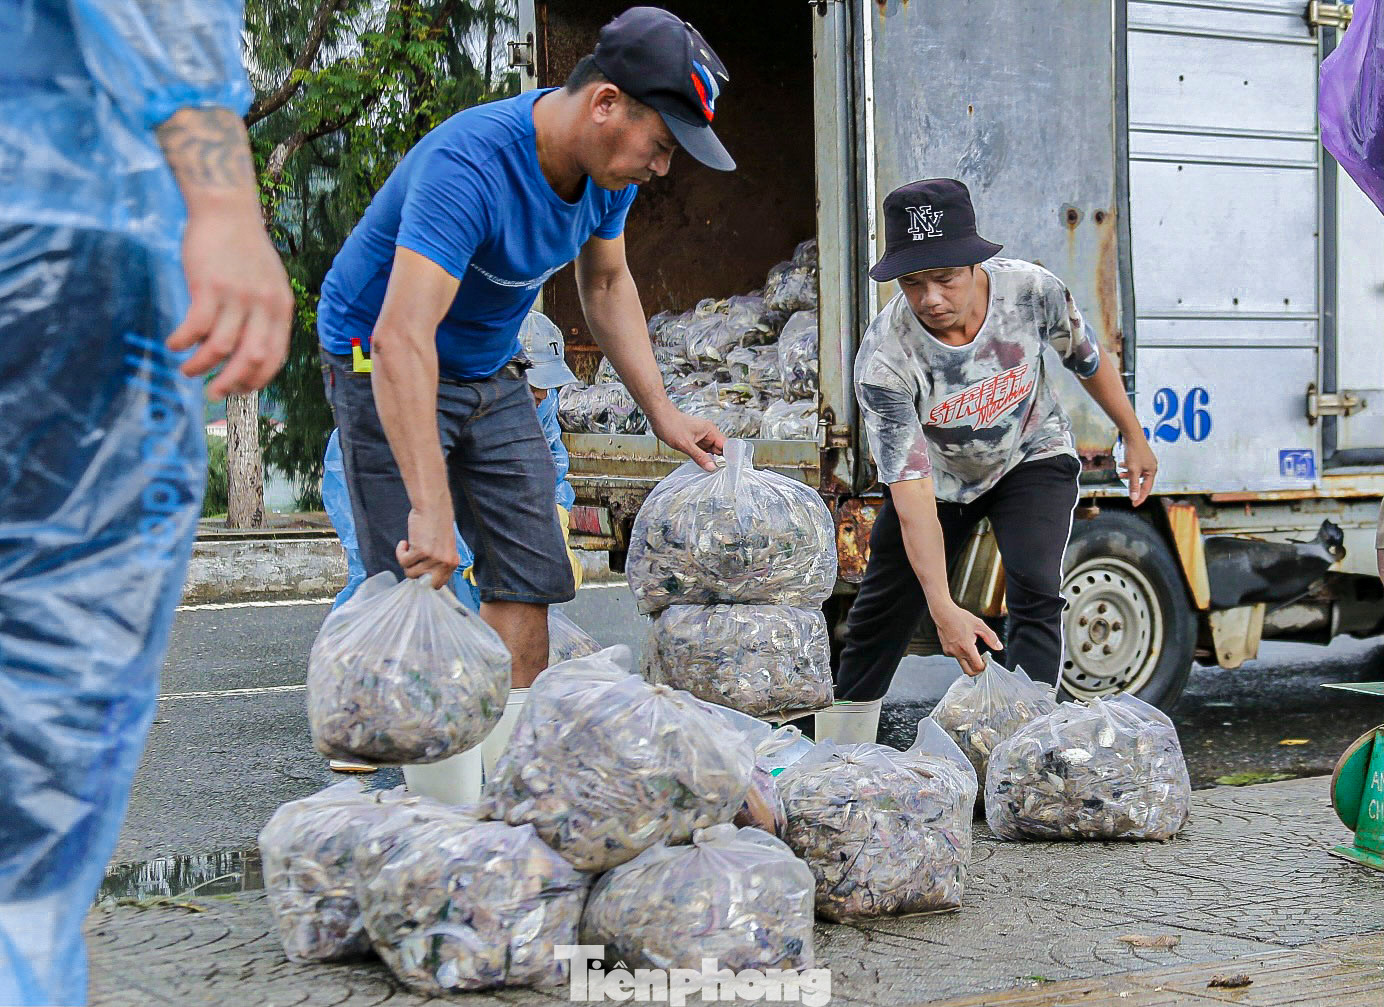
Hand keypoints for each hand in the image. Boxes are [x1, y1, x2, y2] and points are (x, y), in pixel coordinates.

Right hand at [167, 203, 293, 399]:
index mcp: (281, 308)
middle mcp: (264, 305)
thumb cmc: (244, 249)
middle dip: (231, 383)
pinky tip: (175, 344)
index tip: (240, 390)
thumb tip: (247, 351)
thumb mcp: (268, 283)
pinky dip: (183, 342)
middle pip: (250, 359)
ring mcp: (237, 296)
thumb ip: (264, 314)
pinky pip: (195, 327)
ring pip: (219, 348)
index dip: (257, 379)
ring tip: (188, 370)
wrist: (226, 210)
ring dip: (201, 366)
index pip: (275, 357)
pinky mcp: (209, 286)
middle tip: (213, 393)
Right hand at [396, 504, 460, 589]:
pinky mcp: (420, 551)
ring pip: (410, 572)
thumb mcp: (444, 547)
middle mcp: (445, 563)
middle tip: (413, 560)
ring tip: (410, 546)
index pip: (438, 584)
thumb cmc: (437, 524)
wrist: (433, 507)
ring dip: (406, 560)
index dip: (426, 578)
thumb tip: (424, 578)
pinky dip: (400, 552)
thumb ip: (438, 563)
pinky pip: (403, 561)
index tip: (419, 570)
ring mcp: (433, 558)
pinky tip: (405, 542)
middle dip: (415, 574)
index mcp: (453, 563)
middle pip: (424, 583)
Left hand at [649, 404, 725, 472]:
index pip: (725, 445)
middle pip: (719, 450)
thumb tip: (712, 467)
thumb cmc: (670, 424)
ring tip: (709, 469)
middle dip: (719, 460)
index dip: (728, 456)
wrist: (659, 417)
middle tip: (717, 472)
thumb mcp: (685, 444)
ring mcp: (701, 437)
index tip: (727, 468)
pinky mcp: (695, 440)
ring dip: (710, 460)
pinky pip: (703, 451)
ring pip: (711, 451)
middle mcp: (708, 433)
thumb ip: (700, 457)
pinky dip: (703, 458)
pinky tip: (702, 464)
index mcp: (710, 430)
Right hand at [933, 602, 1002, 675]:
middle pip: (969, 672)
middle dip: (977, 670)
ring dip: (969, 662)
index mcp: (966, 647)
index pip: (977, 667)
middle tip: (982, 663)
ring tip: (972, 649)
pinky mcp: (946, 650)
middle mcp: (957, 652)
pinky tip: (962, 644)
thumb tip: (999, 647)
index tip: (987, 662)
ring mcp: (950, 652)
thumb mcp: (979, 625)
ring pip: (962, 664)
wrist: (943, 613)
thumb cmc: (960, 618)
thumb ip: (991, 637)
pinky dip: (961, 654)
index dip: (984, 667)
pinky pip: (956, 657)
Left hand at [1119, 432, 1158, 506]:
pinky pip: (1135, 466)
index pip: (1147, 488)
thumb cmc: (1134, 452)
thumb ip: (1133, 485)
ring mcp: (1146, 461)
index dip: (1140, 497)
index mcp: (1152, 471)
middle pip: (1143, 481)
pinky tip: (1121, 465)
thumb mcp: (1132, 471)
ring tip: (1120, 475)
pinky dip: (1128, 468)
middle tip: (1128, 495)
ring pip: (1137, 473)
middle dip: (1134, 486)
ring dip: (1128, 476)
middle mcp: (1151, 467)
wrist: (1132, 435)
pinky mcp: (1141, 456)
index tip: (1134, 505)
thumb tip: (1134, 497)